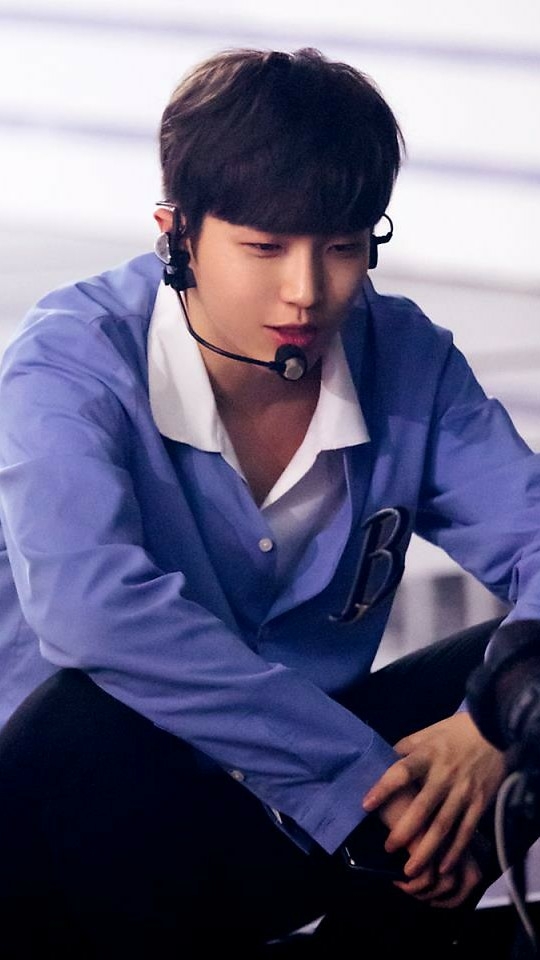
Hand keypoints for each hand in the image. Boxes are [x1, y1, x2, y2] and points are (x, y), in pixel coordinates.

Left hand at [362, 713, 505, 882]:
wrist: (494, 732)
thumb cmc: (453, 733)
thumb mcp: (426, 734)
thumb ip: (405, 749)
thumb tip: (381, 762)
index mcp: (427, 756)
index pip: (402, 773)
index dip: (384, 788)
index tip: (366, 805)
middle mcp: (444, 776)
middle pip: (422, 808)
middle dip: (404, 831)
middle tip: (388, 848)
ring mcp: (463, 791)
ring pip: (443, 826)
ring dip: (427, 850)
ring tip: (411, 869)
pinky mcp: (479, 802)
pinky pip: (466, 831)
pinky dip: (455, 851)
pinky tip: (442, 867)